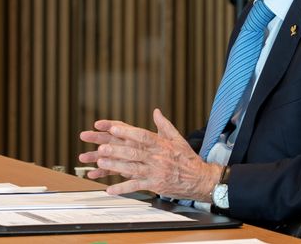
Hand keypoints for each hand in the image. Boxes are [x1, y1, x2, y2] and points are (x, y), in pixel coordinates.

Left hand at [78, 108, 222, 201]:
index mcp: (161, 145)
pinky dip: (123, 188)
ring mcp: (155, 173)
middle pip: (134, 153)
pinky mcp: (155, 185)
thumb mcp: (178, 138)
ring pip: (132, 169)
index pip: (143, 136)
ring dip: (115, 166)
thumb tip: (156, 112)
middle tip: (101, 148)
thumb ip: (164, 125)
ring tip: (101, 163)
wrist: (200, 180)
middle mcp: (157, 158)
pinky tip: (111, 189)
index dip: (128, 132)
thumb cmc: (188, 159)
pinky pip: (136, 186)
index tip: (113, 128)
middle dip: (116, 150)